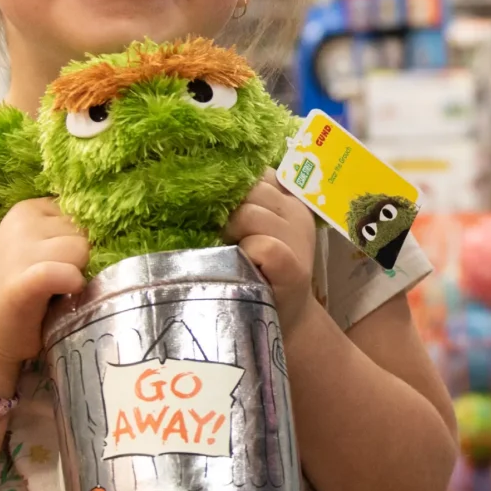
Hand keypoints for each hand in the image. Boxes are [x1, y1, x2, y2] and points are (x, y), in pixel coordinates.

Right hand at [0, 197, 89, 383]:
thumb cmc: (23, 291)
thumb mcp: (42, 247)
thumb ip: (68, 232)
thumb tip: (115, 226)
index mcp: (27, 209)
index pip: (82, 212)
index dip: (82, 240)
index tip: (62, 261)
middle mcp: (21, 222)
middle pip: (84, 231)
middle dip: (80, 258)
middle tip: (57, 281)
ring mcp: (19, 251)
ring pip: (82, 250)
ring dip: (78, 274)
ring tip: (56, 291)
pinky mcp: (22, 282)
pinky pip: (66, 273)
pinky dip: (72, 284)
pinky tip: (62, 295)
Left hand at [228, 178, 315, 335]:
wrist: (284, 319)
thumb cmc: (259, 272)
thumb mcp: (253, 231)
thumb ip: (238, 205)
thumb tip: (194, 183)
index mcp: (287, 198)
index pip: (257, 171)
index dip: (233, 185)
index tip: (221, 206)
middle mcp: (295, 212)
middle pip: (249, 189)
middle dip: (226, 209)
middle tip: (220, 237)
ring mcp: (297, 239)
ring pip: (249, 213)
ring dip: (230, 232)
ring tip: (228, 252)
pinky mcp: (293, 268)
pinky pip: (262, 246)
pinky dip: (246, 254)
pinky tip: (243, 266)